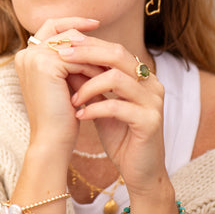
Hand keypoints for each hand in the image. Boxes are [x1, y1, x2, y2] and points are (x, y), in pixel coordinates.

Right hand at [15, 18, 100, 153]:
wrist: (52, 140)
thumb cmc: (60, 114)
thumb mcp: (64, 80)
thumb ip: (70, 59)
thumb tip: (92, 40)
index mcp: (26, 56)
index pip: (52, 27)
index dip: (73, 22)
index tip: (95, 23)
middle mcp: (26, 54)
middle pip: (63, 31)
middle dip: (88, 41)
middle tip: (110, 50)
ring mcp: (33, 58)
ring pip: (73, 43)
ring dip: (93, 55)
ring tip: (108, 68)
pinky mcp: (44, 65)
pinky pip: (77, 58)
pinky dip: (92, 67)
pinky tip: (103, 77)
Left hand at [58, 37, 171, 199]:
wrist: (139, 170)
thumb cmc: (119, 133)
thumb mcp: (99, 102)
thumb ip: (87, 81)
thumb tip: (63, 60)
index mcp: (140, 75)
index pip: (113, 49)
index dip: (88, 44)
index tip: (63, 44)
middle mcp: (150, 83)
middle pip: (117, 55)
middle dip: (86, 53)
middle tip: (62, 57)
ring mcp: (152, 101)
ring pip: (116, 78)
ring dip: (88, 86)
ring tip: (72, 99)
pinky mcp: (150, 121)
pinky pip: (117, 107)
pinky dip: (94, 109)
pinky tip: (80, 116)